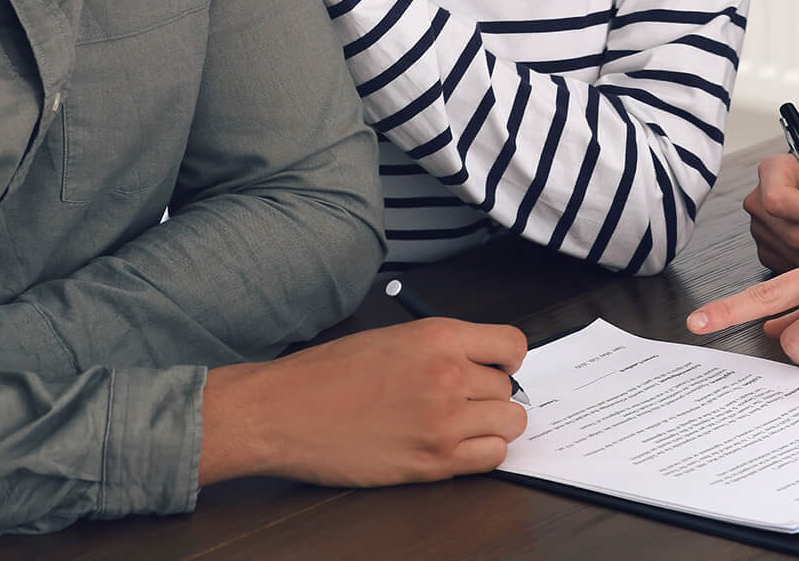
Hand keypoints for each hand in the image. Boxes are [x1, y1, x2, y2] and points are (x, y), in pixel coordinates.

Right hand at [198, 318, 528, 486]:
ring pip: (510, 423)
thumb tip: (478, 365)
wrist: (286, 411)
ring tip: (463, 425)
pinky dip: (483, 453)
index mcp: (439, 336)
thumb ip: (441, 348)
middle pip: (508, 388)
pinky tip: (457, 446)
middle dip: (491, 395)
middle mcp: (449, 375)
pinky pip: (492, 458)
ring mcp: (444, 421)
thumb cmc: (329, 374)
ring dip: (492, 425)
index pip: (513, 345)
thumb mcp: (394, 337)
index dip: (507, 359)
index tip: (497, 367)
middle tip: (465, 401)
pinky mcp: (433, 462)